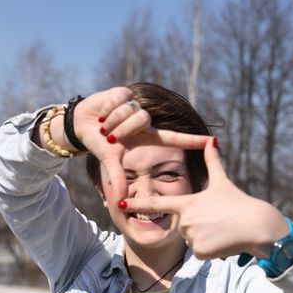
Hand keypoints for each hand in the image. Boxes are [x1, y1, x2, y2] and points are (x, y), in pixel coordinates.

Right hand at [68, 87, 210, 199]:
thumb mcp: (109, 161)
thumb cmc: (99, 145)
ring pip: (131, 108)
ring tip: (103, 126)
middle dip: (123, 128)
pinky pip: (120, 98)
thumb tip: (119, 199)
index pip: (174, 139)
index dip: (192, 140)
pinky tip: (101, 114)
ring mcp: (135, 105)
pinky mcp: (124, 93)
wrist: (81, 127)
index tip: (212, 141)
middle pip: (143, 119)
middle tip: (109, 136)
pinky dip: (107, 108)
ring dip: (113, 119)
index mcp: (147, 137)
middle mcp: (145, 121)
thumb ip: (116, 177)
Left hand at [122, 138, 288, 259]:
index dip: (138, 203)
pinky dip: (212, 249)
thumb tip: (211, 140)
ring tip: (221, 230)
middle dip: (198, 226)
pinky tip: (223, 241)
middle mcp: (185, 220)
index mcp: (187, 203)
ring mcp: (191, 237)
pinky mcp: (200, 253)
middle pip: (183, 226)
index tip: (119, 202)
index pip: (157, 204)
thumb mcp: (223, 182)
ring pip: (192, 241)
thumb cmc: (239, 202)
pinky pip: (201, 252)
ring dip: (206, 237)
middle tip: (217, 221)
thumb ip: (212, 162)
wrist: (257, 226)